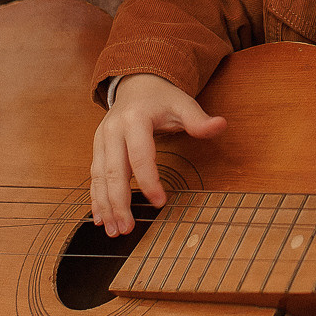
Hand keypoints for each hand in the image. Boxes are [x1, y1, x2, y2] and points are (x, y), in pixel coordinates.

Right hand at [91, 73, 226, 234]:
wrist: (136, 85)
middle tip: (128, 228)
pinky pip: (94, 177)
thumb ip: (199, 120)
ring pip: (99, 177)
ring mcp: (101, 140)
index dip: (149, 180)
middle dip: (119, 202)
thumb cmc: (161, 99)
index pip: (140, 155)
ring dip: (105, 206)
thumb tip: (220, 125)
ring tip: (113, 230)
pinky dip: (96, 199)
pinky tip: (101, 217)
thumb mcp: (183, 104)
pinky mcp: (98, 149)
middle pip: (113, 171)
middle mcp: (112, 131)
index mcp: (134, 120)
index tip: (160, 202)